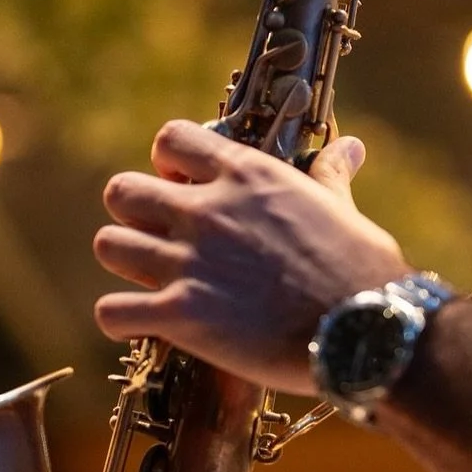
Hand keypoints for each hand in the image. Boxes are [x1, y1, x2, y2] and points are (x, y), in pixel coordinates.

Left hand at [94, 120, 406, 391]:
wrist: (363, 331)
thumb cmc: (360, 268)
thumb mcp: (341, 209)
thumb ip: (329, 175)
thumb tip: (349, 146)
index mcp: (245, 176)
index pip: (171, 140)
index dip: (169, 164)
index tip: (184, 186)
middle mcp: (207, 211)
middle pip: (122, 192)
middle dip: (135, 214)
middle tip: (163, 239)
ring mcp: (189, 262)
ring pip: (108, 245)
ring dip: (126, 262)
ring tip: (151, 281)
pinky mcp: (181, 315)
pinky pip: (111, 310)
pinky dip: (120, 319)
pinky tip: (144, 324)